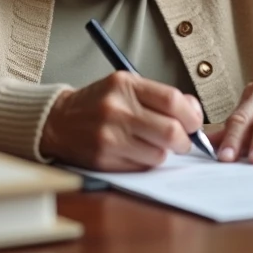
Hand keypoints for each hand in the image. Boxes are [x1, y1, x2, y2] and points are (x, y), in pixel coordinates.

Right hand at [40, 71, 203, 170]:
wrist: (58, 121)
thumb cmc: (99, 103)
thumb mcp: (126, 87)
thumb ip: (159, 96)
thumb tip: (194, 112)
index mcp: (125, 85)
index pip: (173, 101)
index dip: (191, 115)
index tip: (193, 123)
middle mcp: (117, 109)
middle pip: (171, 131)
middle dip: (184, 141)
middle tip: (181, 141)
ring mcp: (110, 136)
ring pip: (159, 154)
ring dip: (164, 153)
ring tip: (154, 145)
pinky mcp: (104, 159)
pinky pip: (142, 167)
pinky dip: (147, 162)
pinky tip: (138, 152)